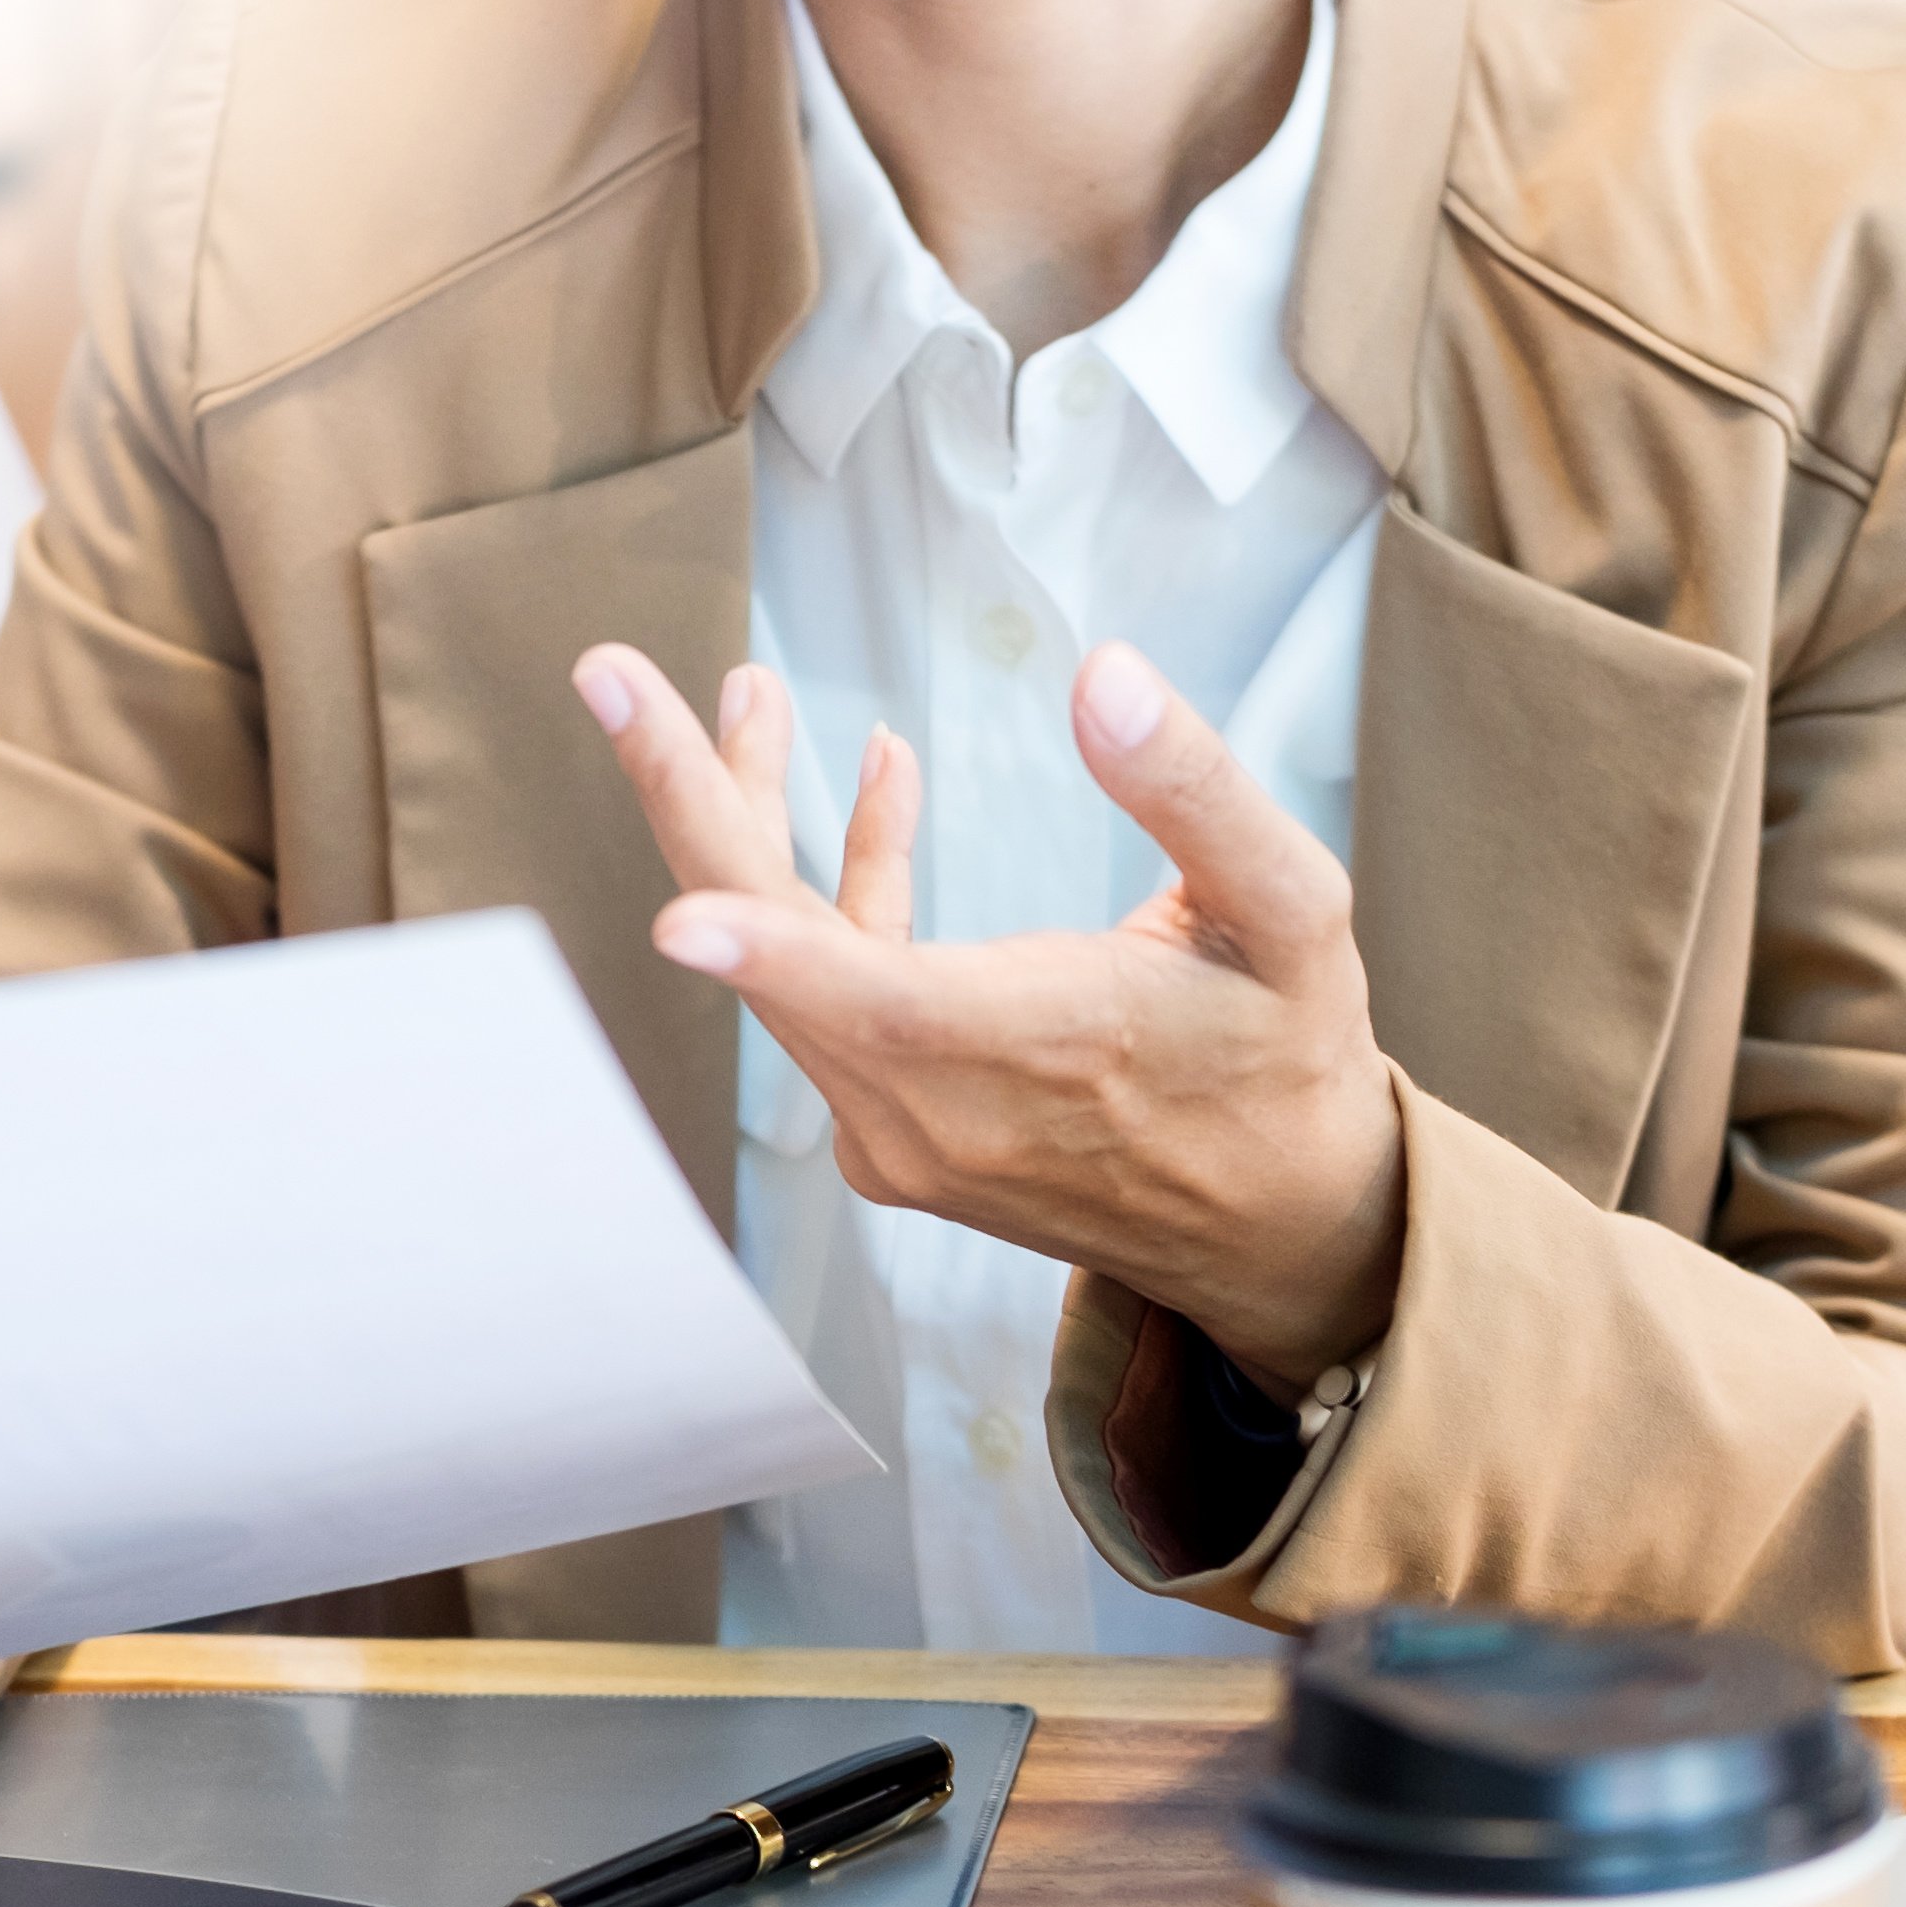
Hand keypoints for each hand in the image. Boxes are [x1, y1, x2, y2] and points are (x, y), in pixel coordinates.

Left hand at [574, 642, 1406, 1388]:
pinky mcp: (900, 1129)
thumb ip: (1196, 794)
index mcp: (1035, 1055)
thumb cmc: (1286, 1060)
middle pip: (777, 955)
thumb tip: (1104, 677)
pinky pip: (835, 996)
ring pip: (788, 971)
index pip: (877, 1004)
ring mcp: (905, 1133)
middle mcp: (940, 1112)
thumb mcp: (1292, 912)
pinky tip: (878, 777)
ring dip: (753, 827)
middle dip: (693, 801)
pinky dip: (839, 889)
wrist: (1272, 1229)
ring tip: (746, 695)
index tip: (681, 912)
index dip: (772, 950)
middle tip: (613, 678)